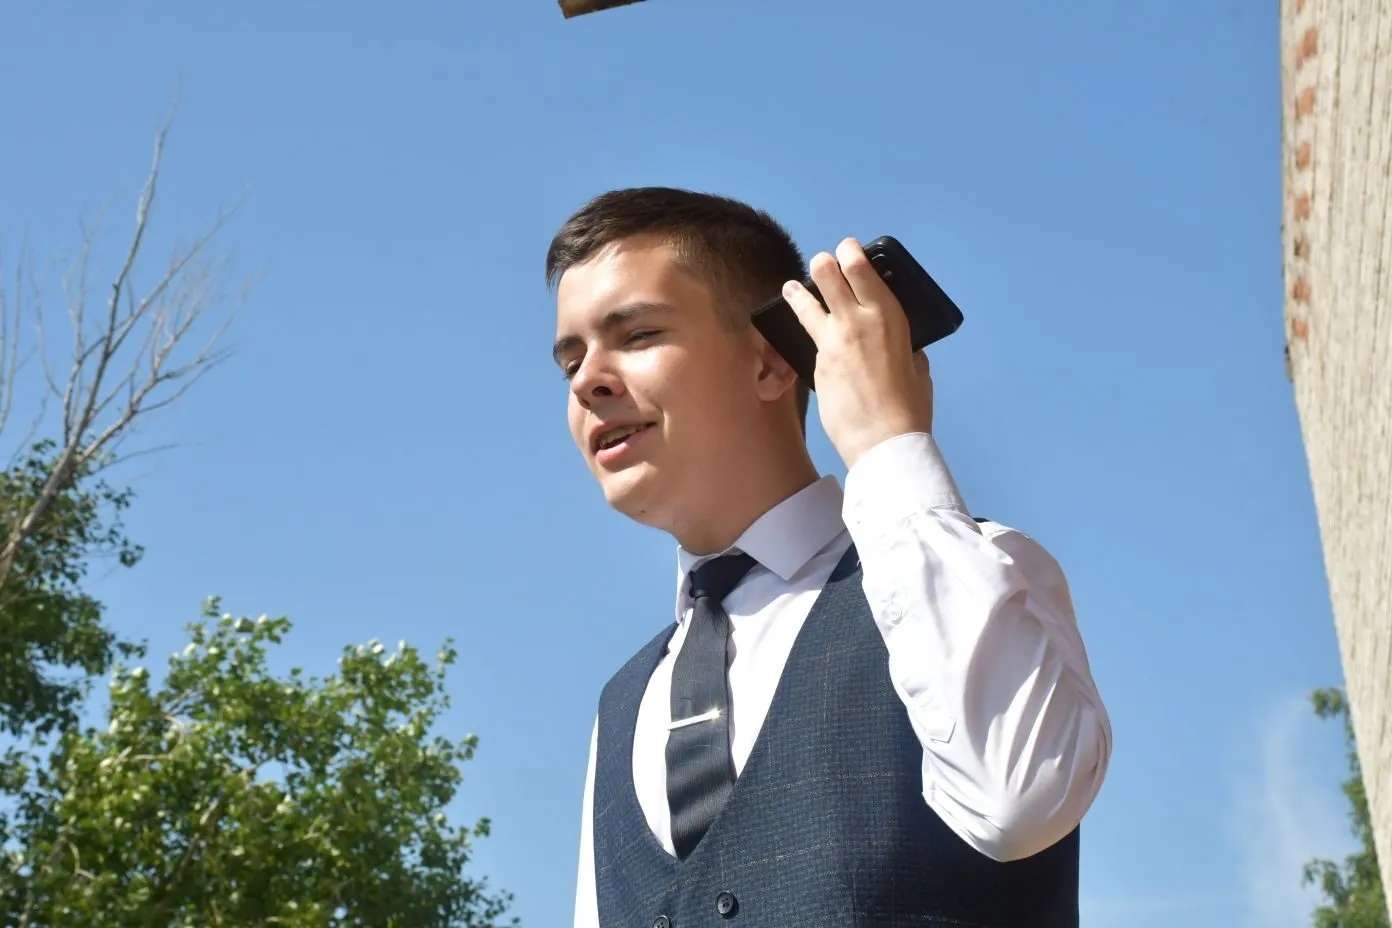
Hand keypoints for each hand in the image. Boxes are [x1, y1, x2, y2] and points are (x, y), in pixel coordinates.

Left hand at [783, 238, 933, 468]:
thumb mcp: (918, 366)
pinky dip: (811, 335)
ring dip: (798, 293)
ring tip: (791, 288)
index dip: (850, 252)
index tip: (847, 249)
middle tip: (822, 265)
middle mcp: (855, 321)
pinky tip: (809, 338)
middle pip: (826, 274)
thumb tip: (900, 344)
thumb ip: (905, 347)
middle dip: (823, 264)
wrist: (882, 440)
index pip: (859, 267)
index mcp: (886, 315)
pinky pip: (811, 340)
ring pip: (806, 304)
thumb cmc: (909, 406)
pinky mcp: (815, 364)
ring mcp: (830, 342)